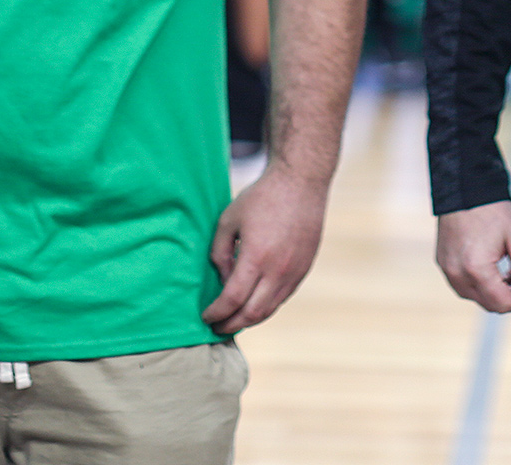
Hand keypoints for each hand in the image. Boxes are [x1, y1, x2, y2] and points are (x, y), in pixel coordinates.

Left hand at [202, 167, 328, 333]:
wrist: (301, 182)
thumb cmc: (261, 197)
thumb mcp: (228, 220)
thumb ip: (219, 253)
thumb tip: (222, 280)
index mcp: (256, 257)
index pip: (232, 300)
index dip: (216, 313)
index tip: (205, 316)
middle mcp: (278, 271)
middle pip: (251, 313)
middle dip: (231, 324)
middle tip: (216, 327)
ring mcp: (294, 272)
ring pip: (269, 310)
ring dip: (249, 320)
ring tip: (233, 320)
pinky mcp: (304, 269)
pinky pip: (282, 298)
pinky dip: (266, 307)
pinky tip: (253, 304)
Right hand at [436, 200, 510, 312]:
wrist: (465, 189)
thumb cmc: (495, 212)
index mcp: (478, 269)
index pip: (504, 305)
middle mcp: (458, 274)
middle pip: (490, 305)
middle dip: (507, 295)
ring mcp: (447, 271)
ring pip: (476, 298)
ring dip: (491, 291)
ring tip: (500, 266)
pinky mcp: (442, 265)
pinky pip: (462, 286)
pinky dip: (476, 283)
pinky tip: (485, 264)